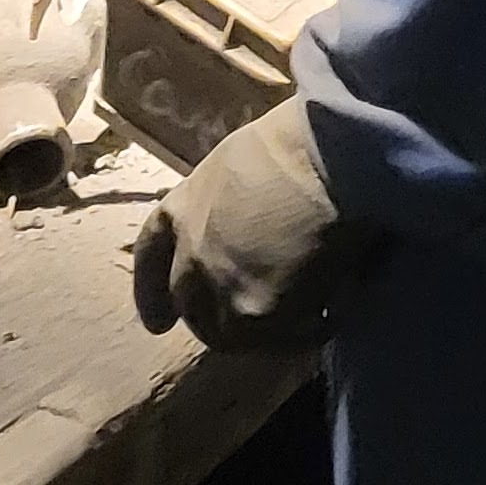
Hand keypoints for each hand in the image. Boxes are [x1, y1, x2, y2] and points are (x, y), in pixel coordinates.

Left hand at [132, 100, 372, 353]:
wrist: (325, 156)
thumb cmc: (294, 144)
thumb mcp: (237, 167)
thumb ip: (228, 207)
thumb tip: (251, 230)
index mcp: (182, 209)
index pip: (151, 259)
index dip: (151, 294)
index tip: (157, 323)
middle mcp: (190, 254)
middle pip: (191, 309)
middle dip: (217, 322)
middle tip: (253, 327)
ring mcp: (218, 287)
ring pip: (232, 337)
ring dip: (264, 336)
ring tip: (302, 324)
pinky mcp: (255, 314)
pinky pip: (280, 340)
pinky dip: (306, 332)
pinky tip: (334, 315)